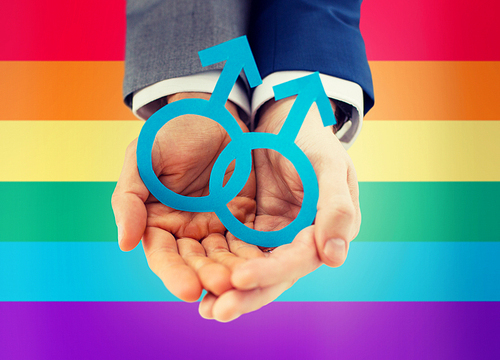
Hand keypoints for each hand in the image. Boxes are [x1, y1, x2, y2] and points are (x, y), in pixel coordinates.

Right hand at [111, 92, 260, 301]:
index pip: (163, 255)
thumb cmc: (169, 135)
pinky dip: (253, 254)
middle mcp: (186, 231)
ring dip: (232, 271)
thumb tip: (126, 243)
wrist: (208, 114)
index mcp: (158, 222)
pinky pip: (247, 240)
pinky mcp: (241, 217)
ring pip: (223, 256)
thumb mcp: (141, 160)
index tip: (189, 290)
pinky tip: (262, 266)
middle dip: (207, 277)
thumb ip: (129, 199)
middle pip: (195, 262)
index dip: (174, 273)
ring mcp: (215, 225)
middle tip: (222, 287)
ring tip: (242, 283)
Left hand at [199, 98, 360, 320]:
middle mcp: (300, 240)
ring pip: (252, 268)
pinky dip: (219, 266)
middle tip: (217, 311)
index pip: (299, 259)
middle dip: (247, 294)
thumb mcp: (328, 165)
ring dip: (229, 288)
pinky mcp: (252, 227)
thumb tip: (334, 258)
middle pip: (274, 274)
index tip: (240, 278)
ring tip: (203, 308)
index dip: (272, 271)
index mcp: (325, 229)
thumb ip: (336, 207)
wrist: (285, 121)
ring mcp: (275, 235)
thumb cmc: (311, 139)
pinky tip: (198, 280)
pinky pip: (234, 250)